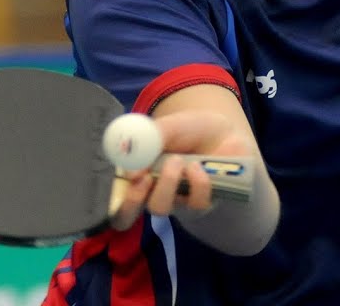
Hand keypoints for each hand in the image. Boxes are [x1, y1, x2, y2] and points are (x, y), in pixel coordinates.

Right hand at [109, 109, 255, 230]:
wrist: (226, 133)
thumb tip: (129, 169)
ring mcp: (175, 200)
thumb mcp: (168, 126)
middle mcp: (150, 190)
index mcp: (135, 171)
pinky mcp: (201, 204)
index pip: (112, 195)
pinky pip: (194, 203)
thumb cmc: (190, 130)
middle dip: (132, 198)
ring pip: (159, 207)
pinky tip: (198, 167)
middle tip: (142, 178)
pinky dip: (195, 183)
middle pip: (127, 213)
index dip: (113, 194)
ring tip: (177, 161)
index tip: (126, 176)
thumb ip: (148, 139)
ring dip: (166, 184)